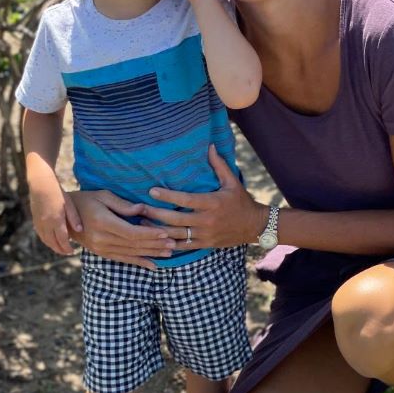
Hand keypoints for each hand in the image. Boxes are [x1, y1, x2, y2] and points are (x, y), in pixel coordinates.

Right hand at [28, 175, 82, 255]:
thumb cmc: (57, 192)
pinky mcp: (34, 220)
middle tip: (67, 252)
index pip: (62, 240)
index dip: (67, 248)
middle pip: (53, 243)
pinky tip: (52, 240)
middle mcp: (46, 223)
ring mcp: (38, 222)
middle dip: (60, 250)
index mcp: (56, 220)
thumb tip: (80, 231)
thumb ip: (74, 218)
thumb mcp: (68, 204)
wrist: (40, 183)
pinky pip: (40, 235)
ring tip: (60, 248)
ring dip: (52, 246)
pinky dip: (46, 240)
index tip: (72, 251)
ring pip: (45, 240)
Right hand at [66, 190, 175, 269]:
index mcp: (103, 223)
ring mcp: (101, 248)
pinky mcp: (101, 253)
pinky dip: (139, 262)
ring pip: (131, 253)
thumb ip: (123, 205)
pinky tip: (153, 265)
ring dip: (151, 254)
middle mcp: (102, 239)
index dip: (150, 234)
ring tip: (168, 253)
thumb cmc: (86, 200)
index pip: (131, 232)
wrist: (63, 217)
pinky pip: (123, 259)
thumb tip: (142, 210)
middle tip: (174, 244)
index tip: (165, 233)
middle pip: (134, 244)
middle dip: (155, 245)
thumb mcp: (103, 196)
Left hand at [142, 146, 264, 249]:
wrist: (255, 226)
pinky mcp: (205, 244)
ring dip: (157, 230)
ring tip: (141, 223)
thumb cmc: (241, 201)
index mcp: (212, 203)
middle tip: (139, 208)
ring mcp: (205, 235)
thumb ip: (219, 165)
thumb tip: (210, 146)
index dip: (168, 196)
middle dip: (155, 214)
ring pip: (176, 235)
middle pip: (176, 220)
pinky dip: (168, 244)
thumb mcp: (232, 181)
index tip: (152, 191)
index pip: (186, 200)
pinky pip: (183, 246)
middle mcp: (207, 220)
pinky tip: (156, 240)